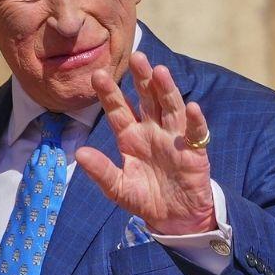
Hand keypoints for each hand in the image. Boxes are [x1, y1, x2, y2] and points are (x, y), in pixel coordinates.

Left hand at [76, 51, 215, 234]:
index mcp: (131, 137)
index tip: (97, 75)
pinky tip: (191, 108)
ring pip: (171, 108)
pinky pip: (195, 133)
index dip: (109, 93)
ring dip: (167, 90)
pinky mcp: (194, 151)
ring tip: (160, 71)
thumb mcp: (118, 188)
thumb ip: (101, 171)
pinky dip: (194, 121)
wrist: (174, 218)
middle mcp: (152, 131)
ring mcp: (174, 139)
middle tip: (135, 56)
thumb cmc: (145, 199)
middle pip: (148, 99)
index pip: (119, 109)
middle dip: (142, 78)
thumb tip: (79, 154)